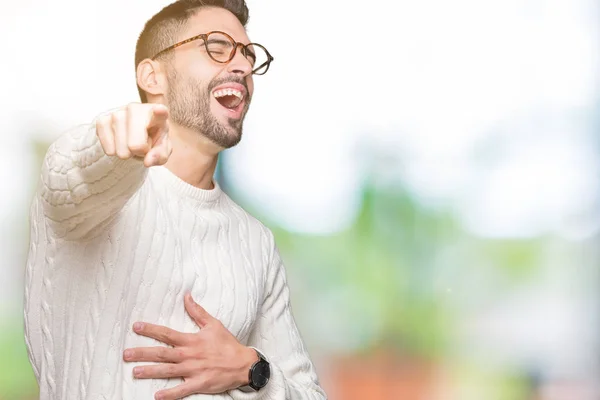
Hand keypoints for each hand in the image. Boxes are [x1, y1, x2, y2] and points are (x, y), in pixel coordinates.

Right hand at [95, 102, 171, 166]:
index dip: (160, 112)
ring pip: (120, 147)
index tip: (160, 110)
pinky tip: (119, 144)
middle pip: (135, 144)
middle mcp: (136, 109)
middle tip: (142, 147)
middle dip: (139, 152)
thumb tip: (148, 161)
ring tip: (131, 145)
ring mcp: (118, 112)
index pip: (160, 112)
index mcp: (158, 114)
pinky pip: (107, 146)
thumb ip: (160, 156)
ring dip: (126, 152)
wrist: (135, 137)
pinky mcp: (103, 119)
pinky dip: (113, 151)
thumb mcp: (162, 150)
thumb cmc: (153, 141)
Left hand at [123, 293, 258, 399]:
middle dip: (142, 353)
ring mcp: (193, 370)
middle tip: (126, 354)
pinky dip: (170, 394)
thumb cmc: (227, 344)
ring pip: (167, 371)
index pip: (167, 334)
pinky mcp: (199, 384)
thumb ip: (197, 311)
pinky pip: (182, 390)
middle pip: (162, 353)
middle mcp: (189, 355)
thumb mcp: (213, 324)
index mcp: (191, 340)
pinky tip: (157, 396)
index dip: (150, 330)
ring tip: (135, 372)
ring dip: (150, 371)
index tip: (135, 327)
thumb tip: (186, 295)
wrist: (243, 364)